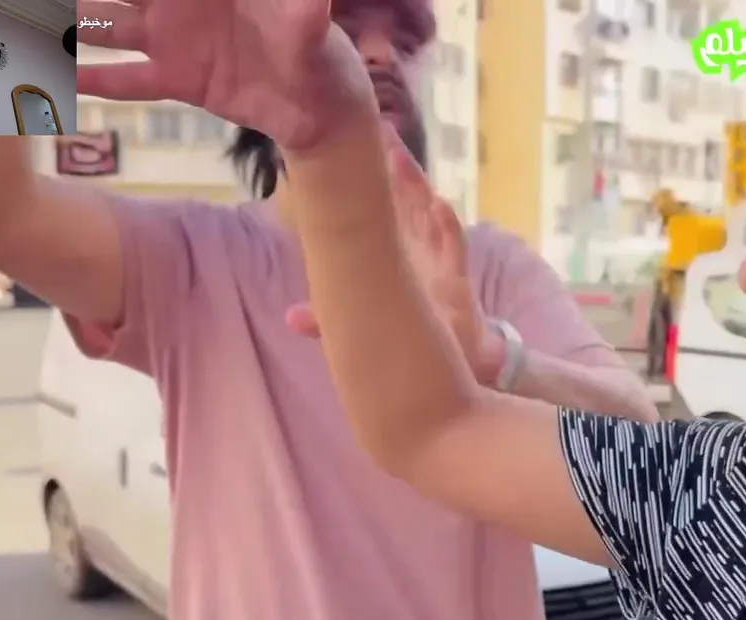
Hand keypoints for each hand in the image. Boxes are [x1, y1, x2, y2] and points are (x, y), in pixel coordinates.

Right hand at [76, 0, 372, 150]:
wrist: (319, 106)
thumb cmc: (317, 49)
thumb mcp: (308, 19)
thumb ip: (301, 5)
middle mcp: (177, 1)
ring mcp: (171, 38)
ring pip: (105, 25)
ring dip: (67, 21)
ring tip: (21, 20)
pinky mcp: (175, 78)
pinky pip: (127, 79)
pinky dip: (93, 80)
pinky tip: (54, 79)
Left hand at [286, 130, 505, 385]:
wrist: (456, 366)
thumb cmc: (414, 335)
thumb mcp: (366, 324)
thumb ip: (330, 320)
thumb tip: (289, 317)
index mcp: (396, 254)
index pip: (381, 208)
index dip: (367, 179)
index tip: (347, 145)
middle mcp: (418, 251)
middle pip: (405, 199)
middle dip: (393, 165)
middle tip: (376, 127)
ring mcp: (439, 263)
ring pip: (428, 213)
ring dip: (415, 184)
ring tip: (398, 155)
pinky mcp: (457, 284)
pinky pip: (454, 249)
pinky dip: (447, 227)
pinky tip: (439, 204)